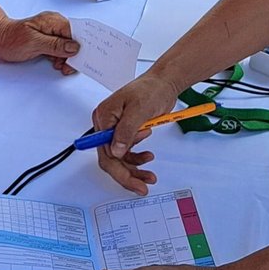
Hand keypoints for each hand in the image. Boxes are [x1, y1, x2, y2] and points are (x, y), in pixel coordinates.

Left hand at [0, 11, 78, 73]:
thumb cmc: (11, 38)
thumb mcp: (34, 42)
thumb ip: (55, 45)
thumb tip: (74, 47)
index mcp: (53, 21)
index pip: (75, 32)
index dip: (81, 45)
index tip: (82, 57)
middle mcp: (54, 26)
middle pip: (73, 40)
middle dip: (74, 55)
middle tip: (68, 67)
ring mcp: (51, 33)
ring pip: (68, 47)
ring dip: (67, 58)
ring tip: (61, 66)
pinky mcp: (48, 41)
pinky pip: (60, 50)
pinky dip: (60, 58)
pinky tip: (57, 63)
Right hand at [91, 70, 181, 194]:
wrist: (164, 83)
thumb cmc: (151, 89)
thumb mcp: (140, 110)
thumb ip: (126, 131)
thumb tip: (115, 151)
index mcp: (104, 117)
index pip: (105, 152)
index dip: (119, 170)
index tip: (133, 182)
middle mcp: (106, 124)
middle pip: (111, 158)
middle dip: (127, 174)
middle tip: (143, 186)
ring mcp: (115, 128)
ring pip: (119, 158)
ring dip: (134, 168)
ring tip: (150, 175)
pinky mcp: (126, 131)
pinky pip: (127, 152)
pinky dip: (137, 158)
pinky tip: (148, 157)